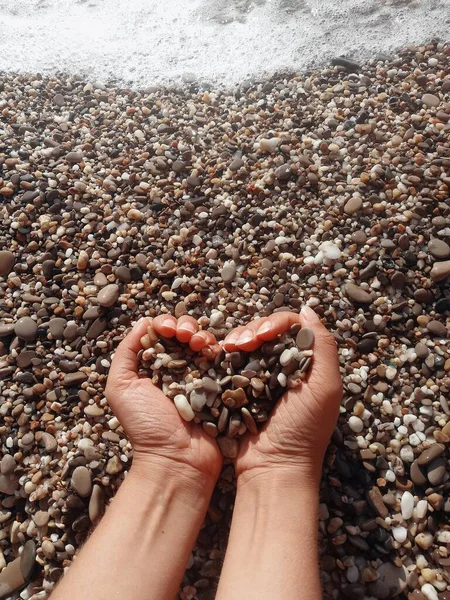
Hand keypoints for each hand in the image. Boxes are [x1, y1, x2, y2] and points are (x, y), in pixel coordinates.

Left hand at [106, 315, 222, 482]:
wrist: (176, 460)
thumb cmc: (145, 426)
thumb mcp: (120, 388)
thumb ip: (126, 353)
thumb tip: (144, 322)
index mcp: (154, 366)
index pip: (162, 333)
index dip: (166, 324)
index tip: (167, 330)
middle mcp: (178, 368)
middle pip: (185, 332)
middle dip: (185, 326)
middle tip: (184, 335)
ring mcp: (201, 376)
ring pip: (205, 341)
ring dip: (201, 334)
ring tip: (197, 343)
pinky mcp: (221, 386)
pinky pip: (223, 359)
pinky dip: (219, 348)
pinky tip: (212, 350)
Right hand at [223, 307, 341, 486]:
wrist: (272, 468)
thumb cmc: (303, 430)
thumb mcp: (325, 388)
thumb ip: (323, 347)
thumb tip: (308, 310)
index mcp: (307, 363)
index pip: (291, 326)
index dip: (274, 323)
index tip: (261, 336)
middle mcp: (284, 366)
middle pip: (266, 330)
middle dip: (252, 330)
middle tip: (241, 344)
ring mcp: (260, 377)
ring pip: (247, 342)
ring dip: (237, 338)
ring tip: (229, 349)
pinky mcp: (239, 388)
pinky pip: (232, 362)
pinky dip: (226, 354)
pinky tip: (221, 355)